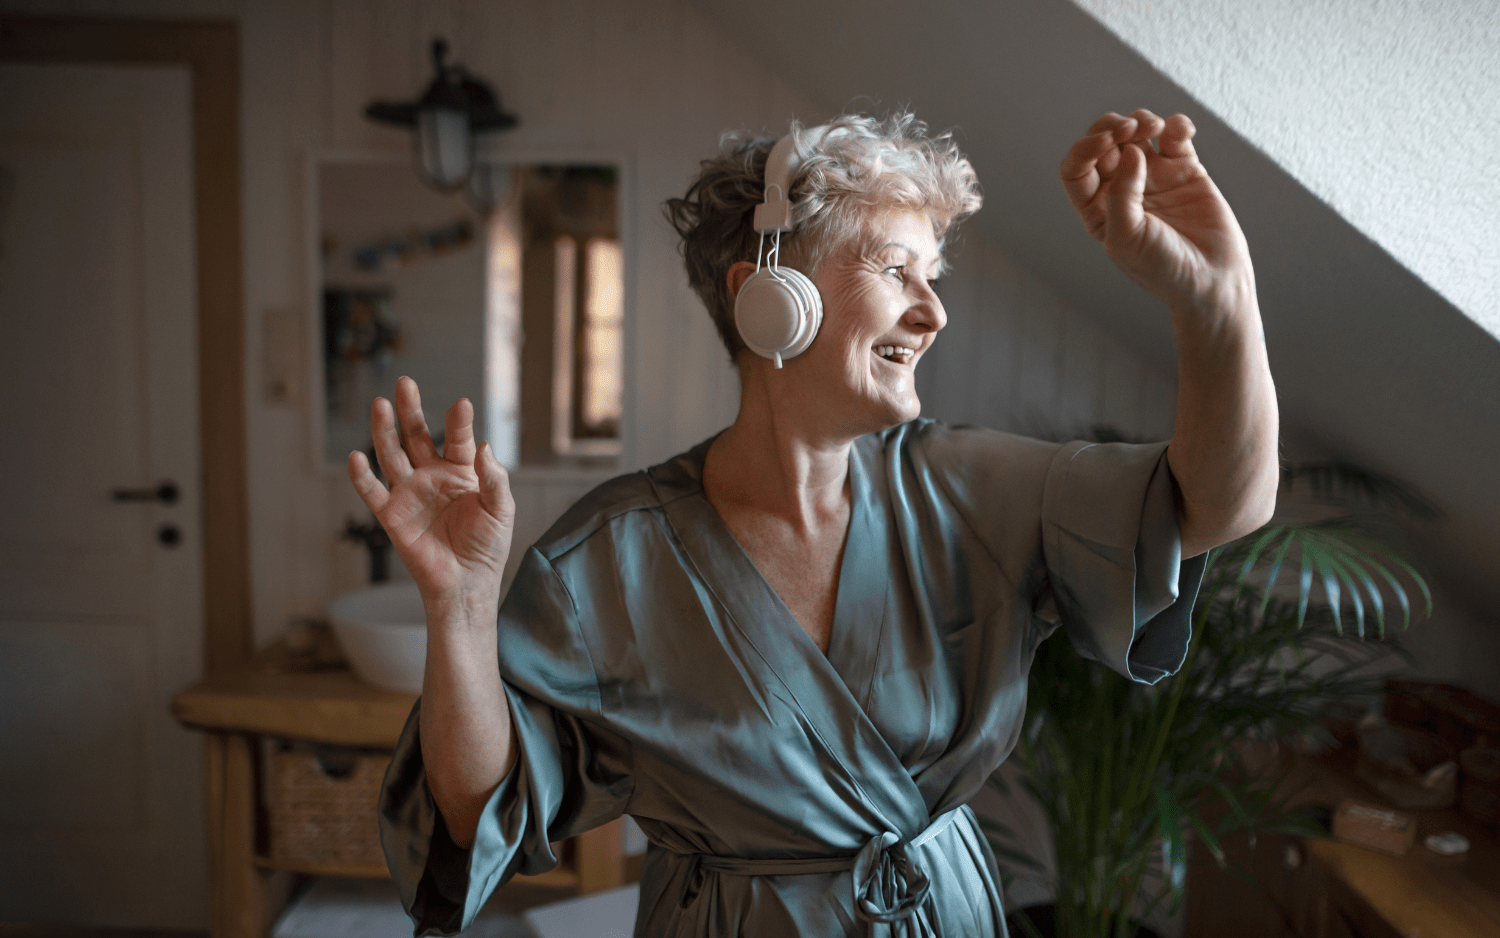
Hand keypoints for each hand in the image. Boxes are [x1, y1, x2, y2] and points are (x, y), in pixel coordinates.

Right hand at [348, 376, 513, 608]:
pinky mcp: (392, 516)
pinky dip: (362, 477)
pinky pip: (373, 493)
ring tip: (380, 405)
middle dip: (410, 410)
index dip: (459, 422)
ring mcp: (410, 493)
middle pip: (417, 436)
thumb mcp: (501, 510)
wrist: (467, 582)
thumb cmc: (487, 546)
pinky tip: (356, 457)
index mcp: (461, 470)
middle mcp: (432, 475)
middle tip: (405, 383)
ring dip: (384, 432)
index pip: (458, 438)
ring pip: (392, 455)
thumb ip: (495, 479)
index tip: (462, 405)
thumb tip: (485, 446)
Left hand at [1060, 110, 1252, 312]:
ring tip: (1155, 128)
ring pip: (1137, 132)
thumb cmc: (1163, 269)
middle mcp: (1121, 189)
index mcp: (1097, 209)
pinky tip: (1182, 132)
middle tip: (1131, 128)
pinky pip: (1175, 136)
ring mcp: (1153, 177)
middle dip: (1112, 127)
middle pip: (1104, 143)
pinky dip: (1177, 125)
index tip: (1106, 142)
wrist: (1212, 279)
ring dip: (1142, 120)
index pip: (1076, 169)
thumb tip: (1131, 149)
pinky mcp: (1185, 169)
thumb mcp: (1127, 238)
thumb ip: (1121, 194)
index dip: (1085, 148)